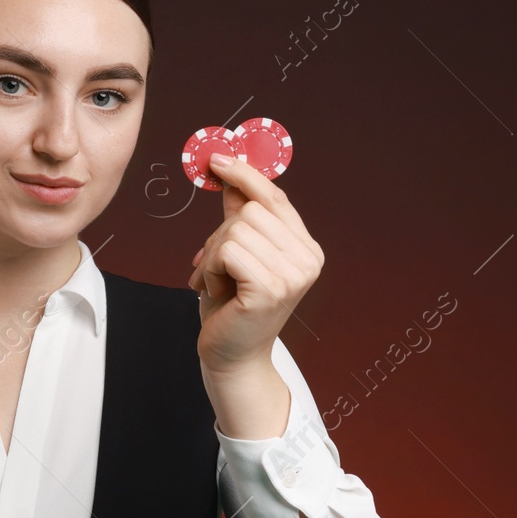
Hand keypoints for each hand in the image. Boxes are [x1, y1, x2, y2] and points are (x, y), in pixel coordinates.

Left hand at [188, 154, 323, 373]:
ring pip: (235, 230)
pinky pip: (226, 251)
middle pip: (250, 210)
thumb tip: (229, 175)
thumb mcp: (235, 256)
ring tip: (215, 283)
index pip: (275, 198)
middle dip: (219, 235)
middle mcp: (308, 260)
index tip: (217, 160)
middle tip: (213, 267)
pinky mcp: (270, 289)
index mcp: (306, 249)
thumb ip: (238, 217)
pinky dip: (209, 269)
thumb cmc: (232, 308)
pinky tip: (213, 291)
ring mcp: (293, 275)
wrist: (231, 357)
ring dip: (212, 256)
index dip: (246, 176)